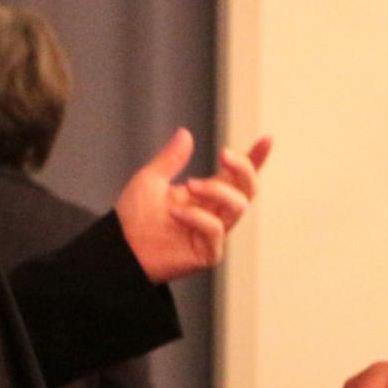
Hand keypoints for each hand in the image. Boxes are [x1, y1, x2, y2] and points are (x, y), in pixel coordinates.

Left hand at [116, 129, 272, 282]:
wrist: (121, 248)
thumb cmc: (133, 217)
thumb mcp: (150, 180)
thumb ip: (171, 159)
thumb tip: (186, 133)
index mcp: (205, 195)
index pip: (237, 177)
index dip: (255, 160)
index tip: (267, 140)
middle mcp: (214, 213)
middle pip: (249, 190)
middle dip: (243, 168)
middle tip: (224, 155)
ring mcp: (213, 235)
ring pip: (239, 206)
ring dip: (216, 190)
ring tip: (189, 185)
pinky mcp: (209, 253)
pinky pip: (217, 229)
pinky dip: (198, 216)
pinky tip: (176, 214)